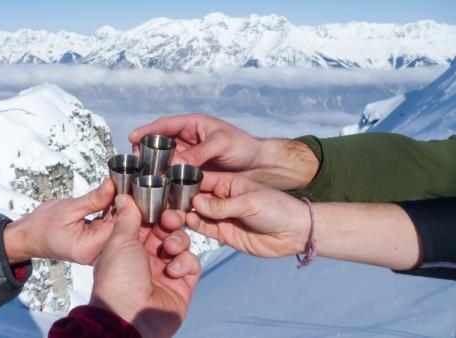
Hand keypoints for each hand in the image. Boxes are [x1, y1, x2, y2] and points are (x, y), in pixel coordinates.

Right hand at [3, 179, 115, 263]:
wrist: (29, 236)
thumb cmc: (42, 226)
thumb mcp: (69, 207)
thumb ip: (94, 199)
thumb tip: (111, 187)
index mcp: (89, 247)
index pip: (118, 228)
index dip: (124, 208)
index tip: (125, 190)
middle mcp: (95, 254)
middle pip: (119, 229)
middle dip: (122, 208)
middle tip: (121, 188)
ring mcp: (96, 251)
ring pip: (116, 228)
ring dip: (117, 210)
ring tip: (114, 192)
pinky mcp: (95, 245)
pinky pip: (108, 228)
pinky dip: (110, 215)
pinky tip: (109, 202)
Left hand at [90, 195, 200, 337]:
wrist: (129, 318)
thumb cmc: (118, 280)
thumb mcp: (120, 240)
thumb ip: (127, 217)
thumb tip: (123, 197)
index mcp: (128, 246)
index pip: (147, 222)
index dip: (156, 211)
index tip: (162, 202)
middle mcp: (147, 258)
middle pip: (167, 230)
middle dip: (171, 222)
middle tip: (170, 220)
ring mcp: (165, 271)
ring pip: (181, 244)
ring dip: (178, 241)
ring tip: (169, 250)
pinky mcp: (182, 284)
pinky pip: (192, 263)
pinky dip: (185, 262)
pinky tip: (173, 270)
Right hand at [129, 113, 259, 170]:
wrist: (261, 166)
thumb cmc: (245, 147)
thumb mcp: (222, 144)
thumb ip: (198, 153)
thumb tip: (175, 164)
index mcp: (194, 125)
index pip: (166, 125)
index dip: (147, 130)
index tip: (132, 137)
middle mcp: (190, 140)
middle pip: (161, 143)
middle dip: (146, 151)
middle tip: (135, 161)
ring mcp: (191, 157)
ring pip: (166, 160)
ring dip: (155, 167)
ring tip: (143, 175)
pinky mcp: (195, 172)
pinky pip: (177, 174)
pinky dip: (168, 180)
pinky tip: (161, 187)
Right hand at [162, 175, 310, 257]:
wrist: (295, 232)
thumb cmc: (278, 208)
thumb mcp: (250, 202)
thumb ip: (222, 205)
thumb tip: (196, 203)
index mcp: (227, 182)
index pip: (200, 178)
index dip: (183, 178)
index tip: (165, 179)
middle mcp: (220, 198)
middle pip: (193, 196)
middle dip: (177, 197)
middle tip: (161, 200)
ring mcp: (220, 215)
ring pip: (194, 213)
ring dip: (181, 213)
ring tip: (167, 213)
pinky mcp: (222, 233)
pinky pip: (203, 228)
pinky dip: (192, 226)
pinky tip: (182, 223)